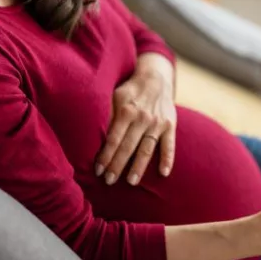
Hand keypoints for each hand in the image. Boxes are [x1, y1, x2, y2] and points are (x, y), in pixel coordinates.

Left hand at [97, 61, 176, 185]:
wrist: (156, 77)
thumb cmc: (129, 90)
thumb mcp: (114, 96)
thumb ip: (107, 114)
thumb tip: (90, 135)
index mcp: (126, 111)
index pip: (113, 139)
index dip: (105, 156)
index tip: (98, 171)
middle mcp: (142, 118)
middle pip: (128, 146)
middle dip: (117, 165)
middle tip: (109, 181)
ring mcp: (157, 122)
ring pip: (147, 148)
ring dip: (139, 166)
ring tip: (131, 182)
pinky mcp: (170, 124)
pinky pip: (169, 144)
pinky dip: (168, 158)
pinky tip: (164, 173)